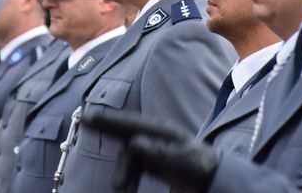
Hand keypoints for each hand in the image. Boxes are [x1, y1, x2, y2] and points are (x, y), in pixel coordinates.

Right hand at [82, 110, 218, 192]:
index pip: (130, 124)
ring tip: (122, 191)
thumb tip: (132, 143)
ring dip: (122, 174)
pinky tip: (126, 189)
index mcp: (162, 131)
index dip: (109, 120)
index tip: (88, 115)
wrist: (214, 182)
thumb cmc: (200, 170)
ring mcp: (154, 147)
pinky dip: (128, 178)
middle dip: (107, 126)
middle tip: (86, 120)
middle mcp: (155, 136)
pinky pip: (134, 165)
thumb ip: (157, 152)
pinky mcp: (154, 161)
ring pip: (128, 156)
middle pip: (125, 131)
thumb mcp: (180, 162)